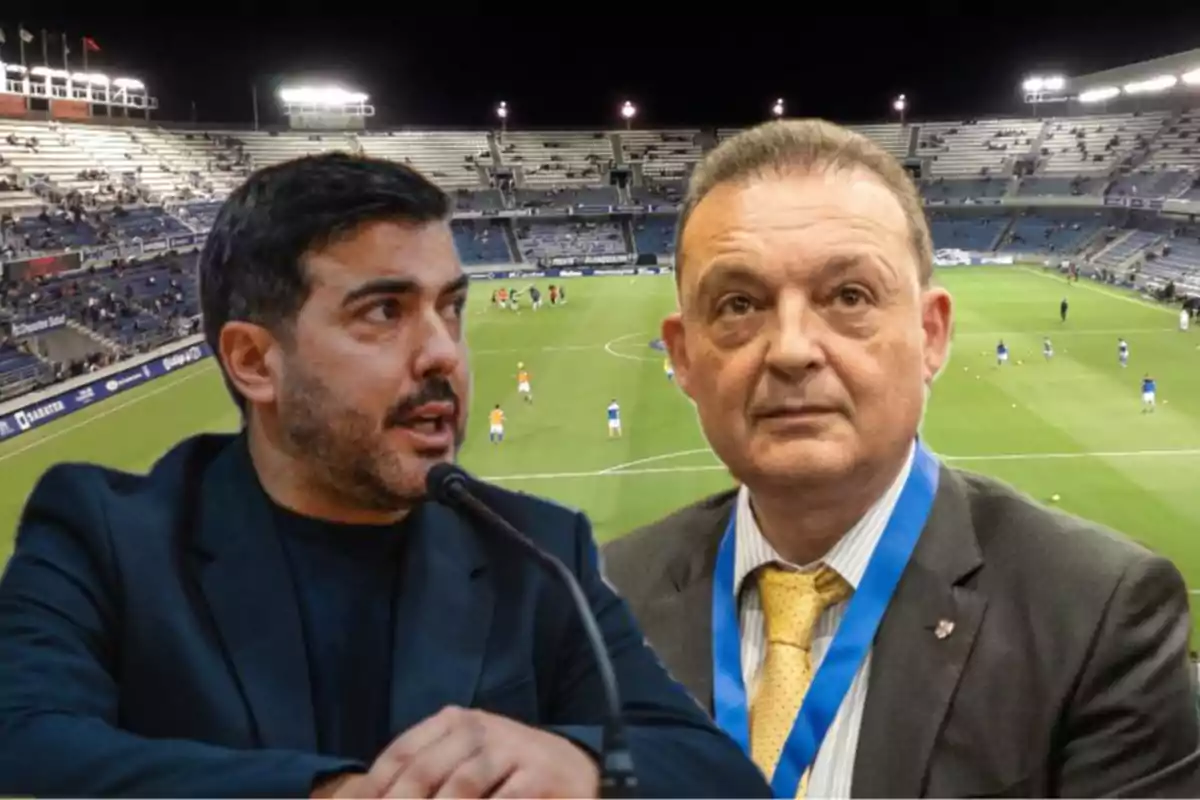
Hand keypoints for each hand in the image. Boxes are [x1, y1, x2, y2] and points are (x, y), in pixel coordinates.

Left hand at [352, 705, 599, 797]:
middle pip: (423, 772)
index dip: (373, 788)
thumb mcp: (465, 761)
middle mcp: (479, 728)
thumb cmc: (507, 771)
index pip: (402, 754)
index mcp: (455, 721)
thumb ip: (425, 776)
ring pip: (459, 787)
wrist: (572, 768)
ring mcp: (510, 748)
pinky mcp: (539, 775)